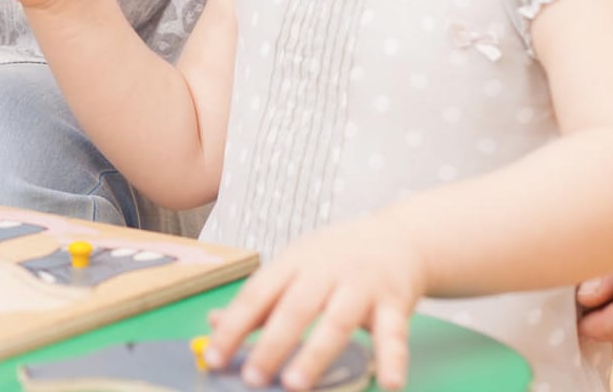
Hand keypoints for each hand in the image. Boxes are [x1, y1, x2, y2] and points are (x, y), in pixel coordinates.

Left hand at [205, 214, 424, 390]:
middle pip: (295, 308)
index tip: (213, 358)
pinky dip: (392, 359)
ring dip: (315, 354)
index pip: (257, 294)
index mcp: (293, 261)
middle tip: (251, 377)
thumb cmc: (337, 257)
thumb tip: (214, 322)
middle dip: (271, 344)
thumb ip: (260, 298)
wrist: (398, 236)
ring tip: (294, 385)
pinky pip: (394, 333)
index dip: (234, 326)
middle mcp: (325, 271)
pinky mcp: (395, 302)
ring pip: (337, 321)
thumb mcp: (294, 265)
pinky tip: (389, 385)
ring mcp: (362, 286)